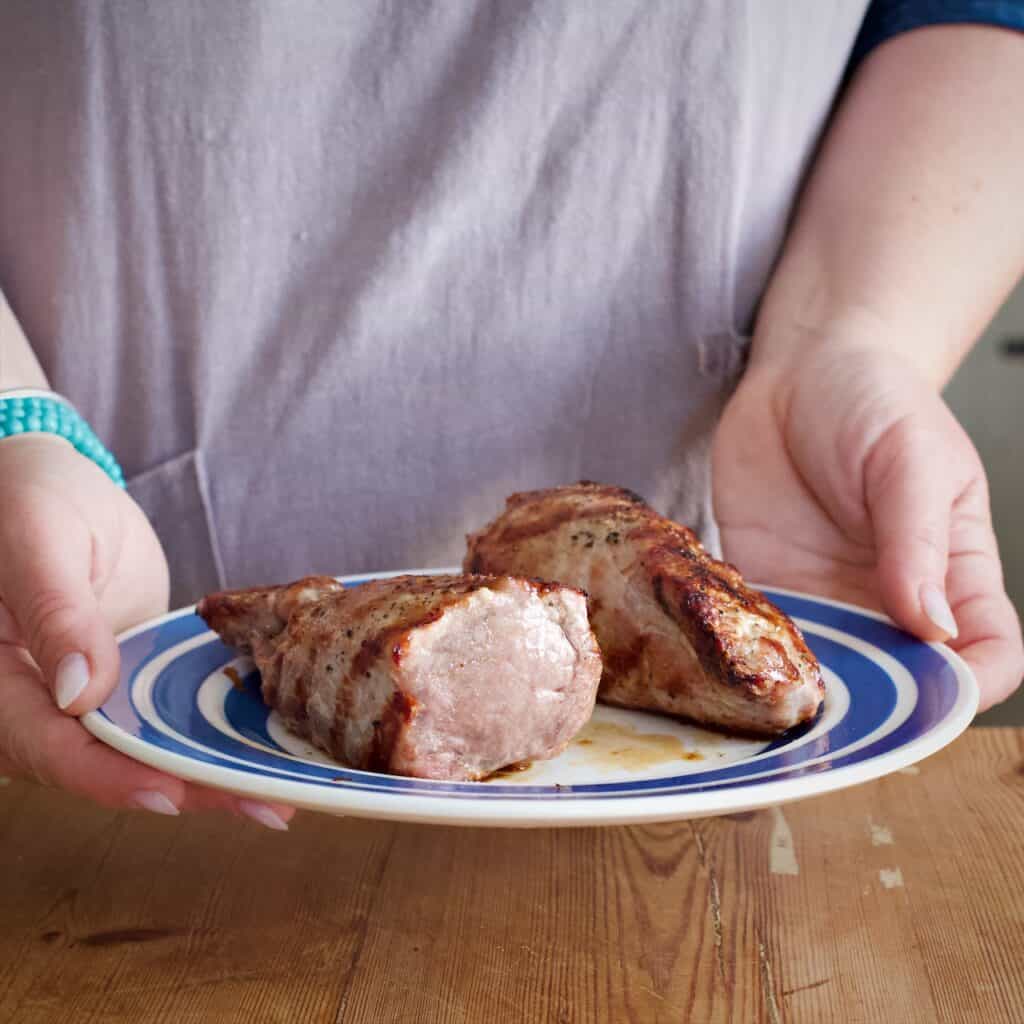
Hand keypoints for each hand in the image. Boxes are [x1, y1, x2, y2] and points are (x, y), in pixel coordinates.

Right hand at [0, 435, 293, 826]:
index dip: (109, 777)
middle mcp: (33, 700)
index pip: (47, 746)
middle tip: (260, 804)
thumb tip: (78, 693)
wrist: (50, 482)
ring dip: (203, 773)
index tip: (172, 792)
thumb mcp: (37, 539)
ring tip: (275, 794)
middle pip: (101, 764)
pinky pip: (158, 716)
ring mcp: (81, 694)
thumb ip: (54, 612)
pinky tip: (258, 747)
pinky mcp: (121, 679)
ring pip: (137, 750)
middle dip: (182, 787)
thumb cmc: (27, 494)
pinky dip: (204, 733)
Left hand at [713, 339, 1023, 710]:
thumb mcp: (910, 460)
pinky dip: (752, 654)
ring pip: (828, 672)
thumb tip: (933, 626)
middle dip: (879, 710)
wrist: (798, 373)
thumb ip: (918, 540)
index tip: (936, 700)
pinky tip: (737, 655)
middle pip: (902, 683)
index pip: (986, 653)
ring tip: (784, 692)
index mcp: (953, 570)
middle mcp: (889, 597)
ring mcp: (826, 595)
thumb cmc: (873, 401)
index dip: (970, 687)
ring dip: (809, 690)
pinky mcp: (767, 583)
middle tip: (842, 711)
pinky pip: (762, 637)